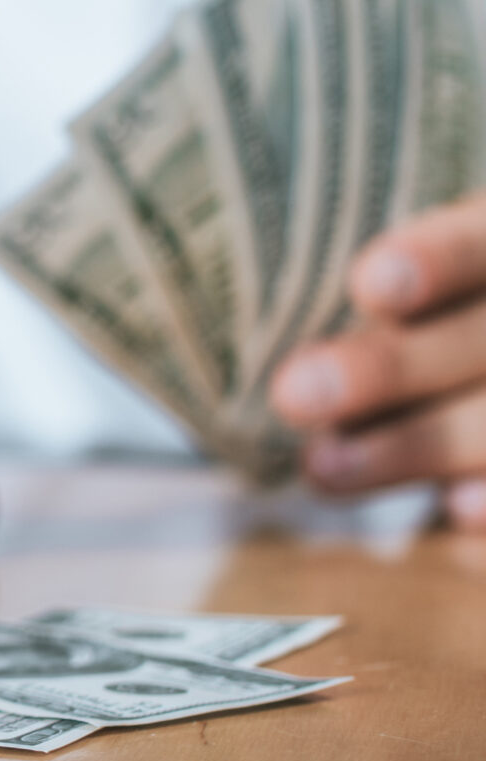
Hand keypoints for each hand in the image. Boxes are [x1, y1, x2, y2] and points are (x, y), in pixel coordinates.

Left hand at [271, 197, 485, 529]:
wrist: (482, 372)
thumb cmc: (433, 333)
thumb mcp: (419, 304)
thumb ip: (386, 317)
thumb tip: (302, 378)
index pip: (485, 243)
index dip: (441, 258)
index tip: (370, 286)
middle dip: (390, 369)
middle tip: (293, 395)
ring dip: (419, 446)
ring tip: (322, 471)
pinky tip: (454, 516)